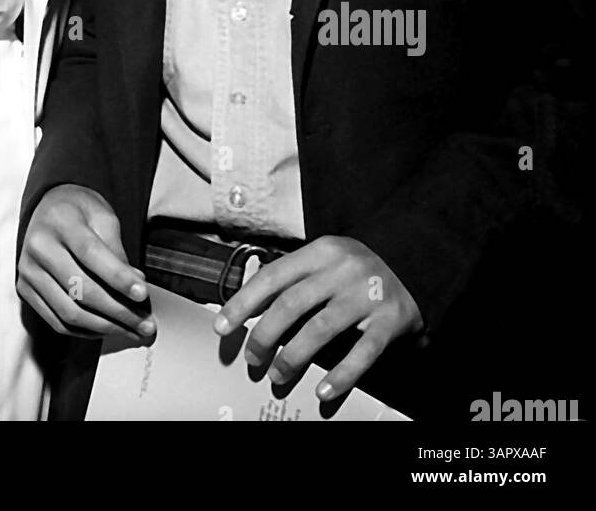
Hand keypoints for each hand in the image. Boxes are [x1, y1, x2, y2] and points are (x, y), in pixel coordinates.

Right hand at [17, 185, 155, 340]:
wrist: (49, 208)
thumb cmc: (80, 212)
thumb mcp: (104, 217)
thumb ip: (117, 251)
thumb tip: (135, 288)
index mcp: (60, 221)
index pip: (90, 254)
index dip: (118, 277)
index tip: (143, 295)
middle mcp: (39, 246)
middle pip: (80, 289)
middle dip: (118, 311)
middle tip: (145, 323)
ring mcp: (28, 270)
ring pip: (69, 312)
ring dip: (105, 327)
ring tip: (131, 330)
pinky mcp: (25, 289)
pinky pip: (57, 321)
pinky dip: (85, 331)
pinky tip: (106, 328)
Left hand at [214, 235, 422, 402]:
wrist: (417, 257)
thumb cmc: (360, 265)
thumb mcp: (326, 257)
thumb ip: (294, 275)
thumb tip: (249, 305)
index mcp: (321, 251)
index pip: (273, 277)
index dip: (244, 303)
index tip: (224, 326)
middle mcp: (342, 270)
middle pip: (291, 305)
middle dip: (264, 336)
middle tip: (252, 358)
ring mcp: (367, 295)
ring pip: (320, 329)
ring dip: (293, 357)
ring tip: (278, 375)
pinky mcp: (390, 321)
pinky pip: (362, 353)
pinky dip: (341, 375)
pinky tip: (324, 390)